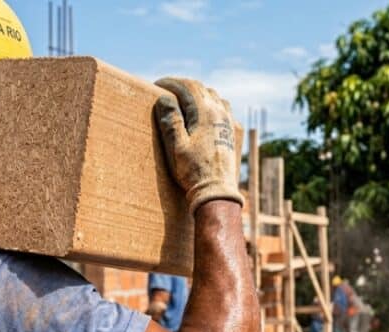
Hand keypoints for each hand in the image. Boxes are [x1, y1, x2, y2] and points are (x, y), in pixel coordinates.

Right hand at [154, 77, 243, 214]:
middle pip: (201, 88)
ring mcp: (228, 122)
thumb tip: (165, 98)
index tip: (157, 85)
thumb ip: (171, 121)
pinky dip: (211, 103)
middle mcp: (220, 112)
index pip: (188, 87)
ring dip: (197, 93)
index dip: (171, 83)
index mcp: (206, 113)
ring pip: (213, 96)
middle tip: (166, 89)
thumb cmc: (193, 171)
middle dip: (182, 86)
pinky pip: (223, 108)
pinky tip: (203, 112)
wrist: (216, 191)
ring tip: (182, 98)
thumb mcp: (176, 147)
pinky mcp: (231, 132)